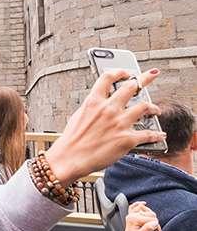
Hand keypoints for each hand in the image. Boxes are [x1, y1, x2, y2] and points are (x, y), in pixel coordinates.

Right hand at [46, 68, 165, 184]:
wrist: (69, 158)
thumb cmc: (71, 140)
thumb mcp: (78, 115)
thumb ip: (92, 107)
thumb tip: (102, 104)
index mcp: (93, 101)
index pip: (108, 77)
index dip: (120, 71)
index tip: (127, 72)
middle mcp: (108, 109)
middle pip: (132, 87)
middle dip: (144, 80)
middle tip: (150, 77)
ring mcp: (119, 123)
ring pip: (145, 107)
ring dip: (153, 107)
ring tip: (155, 109)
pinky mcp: (127, 139)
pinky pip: (148, 134)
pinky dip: (156, 134)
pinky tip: (159, 134)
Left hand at [117, 202, 159, 230]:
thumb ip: (148, 229)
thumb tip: (155, 223)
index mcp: (134, 219)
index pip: (152, 219)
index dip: (156, 227)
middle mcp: (132, 215)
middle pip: (150, 214)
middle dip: (155, 222)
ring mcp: (131, 215)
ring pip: (146, 209)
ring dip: (151, 215)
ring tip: (151, 224)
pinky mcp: (131, 216)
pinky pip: (135, 206)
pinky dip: (139, 204)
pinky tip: (144, 204)